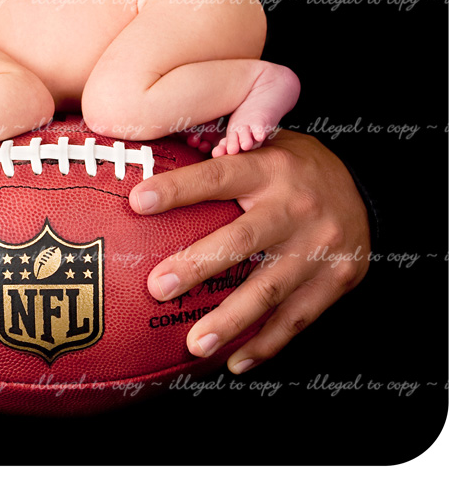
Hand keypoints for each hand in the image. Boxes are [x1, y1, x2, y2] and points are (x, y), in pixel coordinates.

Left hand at [129, 130, 369, 373]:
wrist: (369, 192)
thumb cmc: (295, 168)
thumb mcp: (265, 144)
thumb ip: (220, 152)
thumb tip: (154, 154)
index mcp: (270, 169)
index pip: (217, 177)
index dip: (178, 189)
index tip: (137, 202)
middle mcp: (296, 208)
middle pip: (242, 240)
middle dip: (197, 265)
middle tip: (157, 288)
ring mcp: (319, 248)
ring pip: (269, 290)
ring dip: (229, 321)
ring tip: (193, 345)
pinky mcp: (335, 280)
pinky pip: (296, 319)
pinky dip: (265, 344)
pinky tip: (234, 361)